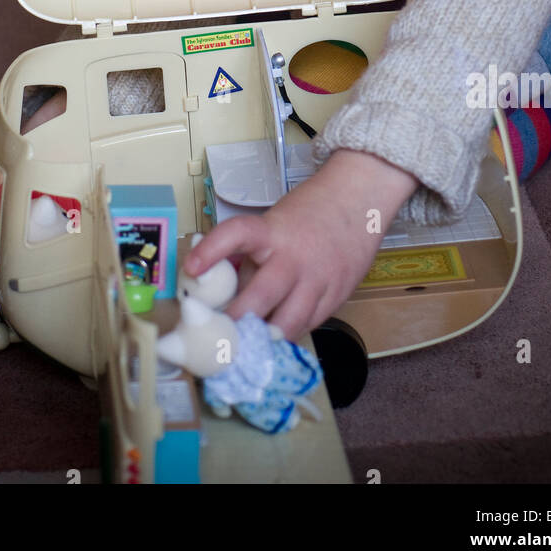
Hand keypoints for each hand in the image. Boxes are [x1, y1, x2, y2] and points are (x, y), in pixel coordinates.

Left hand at [183, 150, 418, 340]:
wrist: (359, 200)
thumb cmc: (309, 213)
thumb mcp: (273, 225)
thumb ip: (246, 255)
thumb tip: (211, 285)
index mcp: (271, 232)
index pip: (236, 235)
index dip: (212, 250)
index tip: (191, 268)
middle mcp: (293, 258)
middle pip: (260, 298)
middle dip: (236, 323)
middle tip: (216, 338)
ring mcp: (318, 280)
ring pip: (287, 324)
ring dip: (264, 339)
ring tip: (246, 349)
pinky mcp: (337, 296)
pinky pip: (308, 325)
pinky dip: (290, 334)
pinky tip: (277, 338)